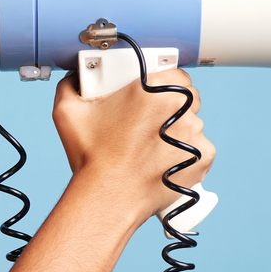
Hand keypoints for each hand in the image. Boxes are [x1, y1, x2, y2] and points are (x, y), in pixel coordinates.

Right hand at [52, 68, 214, 222]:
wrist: (108, 198)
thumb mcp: (69, 112)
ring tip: (151, 147)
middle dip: (170, 108)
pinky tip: (163, 161)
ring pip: (192, 125)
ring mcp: (194, 134)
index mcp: (153, 88)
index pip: (175, 73)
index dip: (163, 84)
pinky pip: (199, 150)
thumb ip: (70, 86)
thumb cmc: (93, 158)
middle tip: (148, 121)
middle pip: (187, 98)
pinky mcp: (202, 159)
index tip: (152, 95)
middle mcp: (179, 108)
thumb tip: (74, 80)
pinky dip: (186, 155)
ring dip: (177, 132)